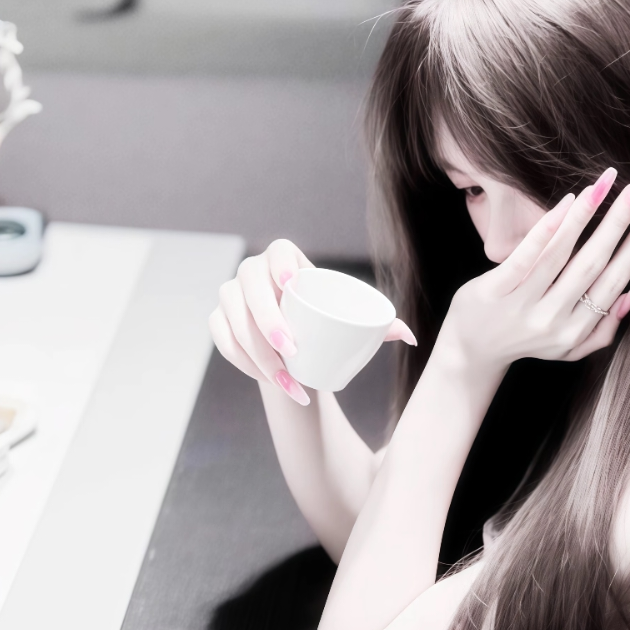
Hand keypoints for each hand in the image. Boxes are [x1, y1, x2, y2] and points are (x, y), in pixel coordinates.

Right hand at [208, 239, 416, 405]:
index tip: (294, 284)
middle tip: (293, 350)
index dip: (281, 263)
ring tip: (286, 378)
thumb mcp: (350, 322)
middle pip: (250, 288)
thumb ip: (381, 326)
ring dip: (258, 352)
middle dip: (268, 320)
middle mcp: (251, 272)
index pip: (277, 251)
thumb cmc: (326, 326)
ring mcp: (231, 296)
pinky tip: (264, 378)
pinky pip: (224, 341)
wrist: (295, 345)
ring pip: (235, 320)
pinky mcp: (219, 321)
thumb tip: (410, 337)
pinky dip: (243, 363)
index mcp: (284, 259)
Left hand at [435, 162, 629, 377]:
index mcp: (578, 329)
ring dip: (589, 215)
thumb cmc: (525, 341)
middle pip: (597, 262)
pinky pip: (525, 257)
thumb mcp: (569, 349)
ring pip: (562, 256)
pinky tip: (569, 201)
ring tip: (610, 180)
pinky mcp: (494, 293)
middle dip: (626, 217)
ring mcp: (523, 307)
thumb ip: (604, 329)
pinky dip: (548, 229)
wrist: (469, 353)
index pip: (618, 276)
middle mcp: (554, 320)